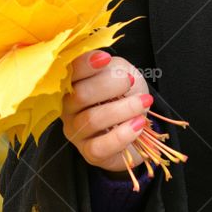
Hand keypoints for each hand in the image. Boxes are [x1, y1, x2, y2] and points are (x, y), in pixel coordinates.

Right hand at [62, 49, 152, 176]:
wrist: (137, 125)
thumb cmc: (126, 95)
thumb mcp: (121, 73)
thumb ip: (111, 68)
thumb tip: (106, 65)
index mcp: (72, 84)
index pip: (69, 72)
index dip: (85, 65)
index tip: (106, 59)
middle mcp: (67, 108)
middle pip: (80, 95)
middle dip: (109, 85)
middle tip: (131, 82)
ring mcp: (76, 132)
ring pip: (92, 120)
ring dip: (122, 109)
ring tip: (144, 102)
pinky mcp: (89, 153)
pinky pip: (100, 147)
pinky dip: (122, 135)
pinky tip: (138, 125)